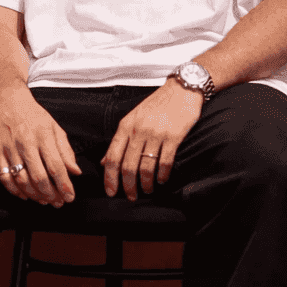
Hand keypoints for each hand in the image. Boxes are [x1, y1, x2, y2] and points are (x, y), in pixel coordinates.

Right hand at [0, 85, 81, 207]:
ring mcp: (10, 148)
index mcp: (43, 135)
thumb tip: (76, 172)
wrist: (8, 101)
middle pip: (39, 176)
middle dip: (50, 194)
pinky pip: (5, 177)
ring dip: (34, 195)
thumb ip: (66, 151)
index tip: (70, 197)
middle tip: (58, 203)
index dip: (64, 185)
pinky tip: (25, 196)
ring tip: (44, 201)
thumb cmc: (35, 116)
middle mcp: (26, 142)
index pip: (56, 166)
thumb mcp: (55, 128)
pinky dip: (15, 191)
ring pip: (22, 180)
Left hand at [101, 79, 202, 199]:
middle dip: (128, 186)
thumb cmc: (156, 105)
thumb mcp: (133, 118)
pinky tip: (161, 180)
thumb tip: (104, 161)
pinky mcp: (173, 136)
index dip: (110, 178)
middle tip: (130, 196)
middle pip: (128, 165)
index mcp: (125, 126)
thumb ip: (119, 140)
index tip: (110, 192)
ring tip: (147, 189)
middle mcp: (138, 130)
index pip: (113, 157)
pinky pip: (165, 162)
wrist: (181, 89)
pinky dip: (162, 175)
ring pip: (146, 167)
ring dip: (145, 183)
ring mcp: (156, 134)